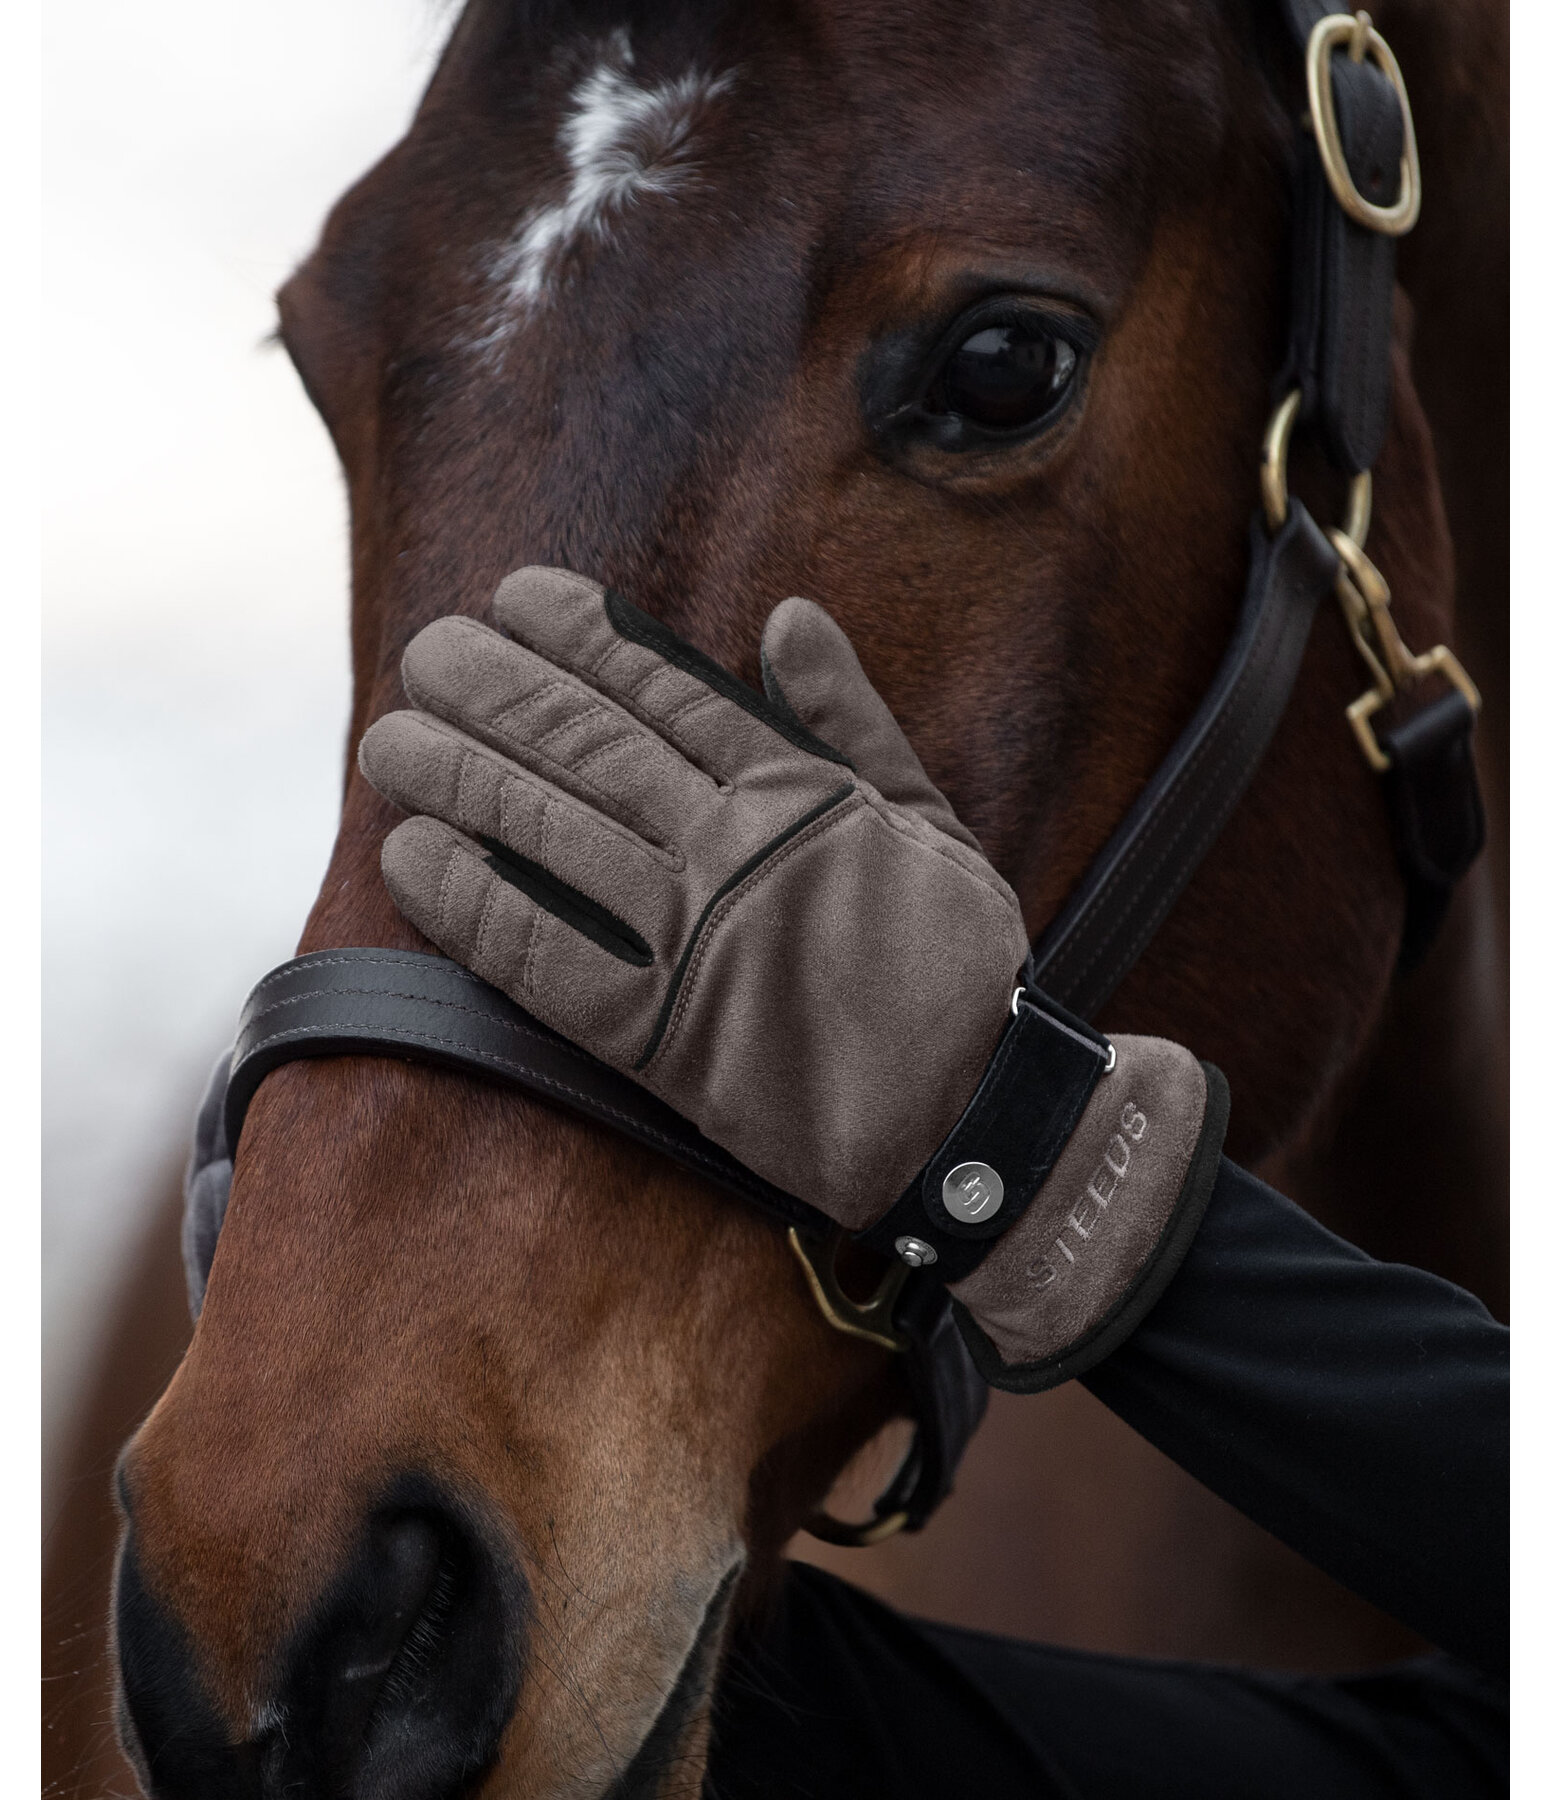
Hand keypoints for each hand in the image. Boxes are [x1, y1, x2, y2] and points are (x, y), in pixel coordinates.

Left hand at [359, 569, 1226, 1390]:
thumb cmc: (956, 967)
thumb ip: (852, 716)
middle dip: (494, 689)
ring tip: (390, 738)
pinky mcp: (658, 1038)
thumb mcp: (928, 820)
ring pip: (548, 834)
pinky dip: (471, 904)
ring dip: (458, 778)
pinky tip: (411, 858)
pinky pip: (542, 957)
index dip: (579, 635)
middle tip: (425, 651)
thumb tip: (787, 616)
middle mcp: (732, 852)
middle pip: (586, 746)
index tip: (515, 597)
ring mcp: (691, 943)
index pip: (665, 688)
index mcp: (798, 792)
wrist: (973, 1116)